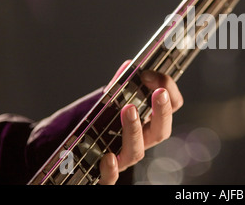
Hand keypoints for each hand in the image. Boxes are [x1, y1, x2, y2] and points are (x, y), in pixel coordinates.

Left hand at [98, 61, 182, 184]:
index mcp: (147, 121)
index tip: (150, 74)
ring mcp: (123, 158)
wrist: (73, 152)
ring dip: (135, 130)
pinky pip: (110, 178)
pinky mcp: (104, 173)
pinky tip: (107, 158)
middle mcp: (140, 141)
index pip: (171, 106)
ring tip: (128, 109)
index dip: (167, 89)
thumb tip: (128, 66)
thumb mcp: (109, 102)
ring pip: (137, 152)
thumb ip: (119, 85)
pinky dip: (111, 170)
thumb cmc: (98, 125)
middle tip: (159, 93)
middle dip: (162, 111)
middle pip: (161, 130)